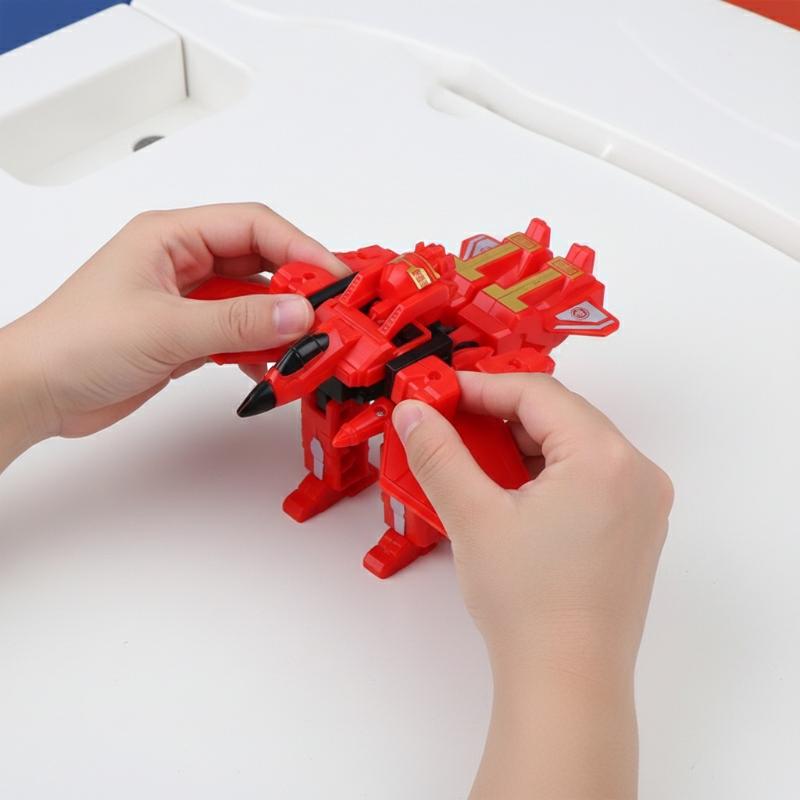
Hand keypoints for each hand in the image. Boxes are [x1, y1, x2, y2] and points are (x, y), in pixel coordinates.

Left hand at [0, 203, 345, 467]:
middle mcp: (183, 262)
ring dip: (281, 323)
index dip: (300, 247)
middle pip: (260, 261)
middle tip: (331, 313)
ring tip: (306, 345)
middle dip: (297, 287)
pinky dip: (261, 348)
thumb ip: (239, 321)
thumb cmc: (73, 343)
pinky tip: (271, 366)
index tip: (333, 278)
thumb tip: (299, 313)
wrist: (37, 392)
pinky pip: (240, 333)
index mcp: (171, 236)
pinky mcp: (188, 334)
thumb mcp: (166, 328)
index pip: (254, 226)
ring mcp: (187, 300)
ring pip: (253, 300)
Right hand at [392, 372, 672, 798]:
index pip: (537, 393)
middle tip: (450, 424)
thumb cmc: (528, 604)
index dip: (481, 387)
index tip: (440, 393)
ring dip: (521, 444)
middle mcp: (636, 472)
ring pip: (573, 446)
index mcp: (605, 457)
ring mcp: (642, 503)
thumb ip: (439, 453)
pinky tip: (508, 490)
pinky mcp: (635, 529)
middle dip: (499, 415)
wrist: (566, 684)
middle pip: (559, 416)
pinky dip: (546, 472)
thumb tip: (413, 412)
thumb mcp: (473, 516)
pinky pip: (587, 476)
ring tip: (472, 460)